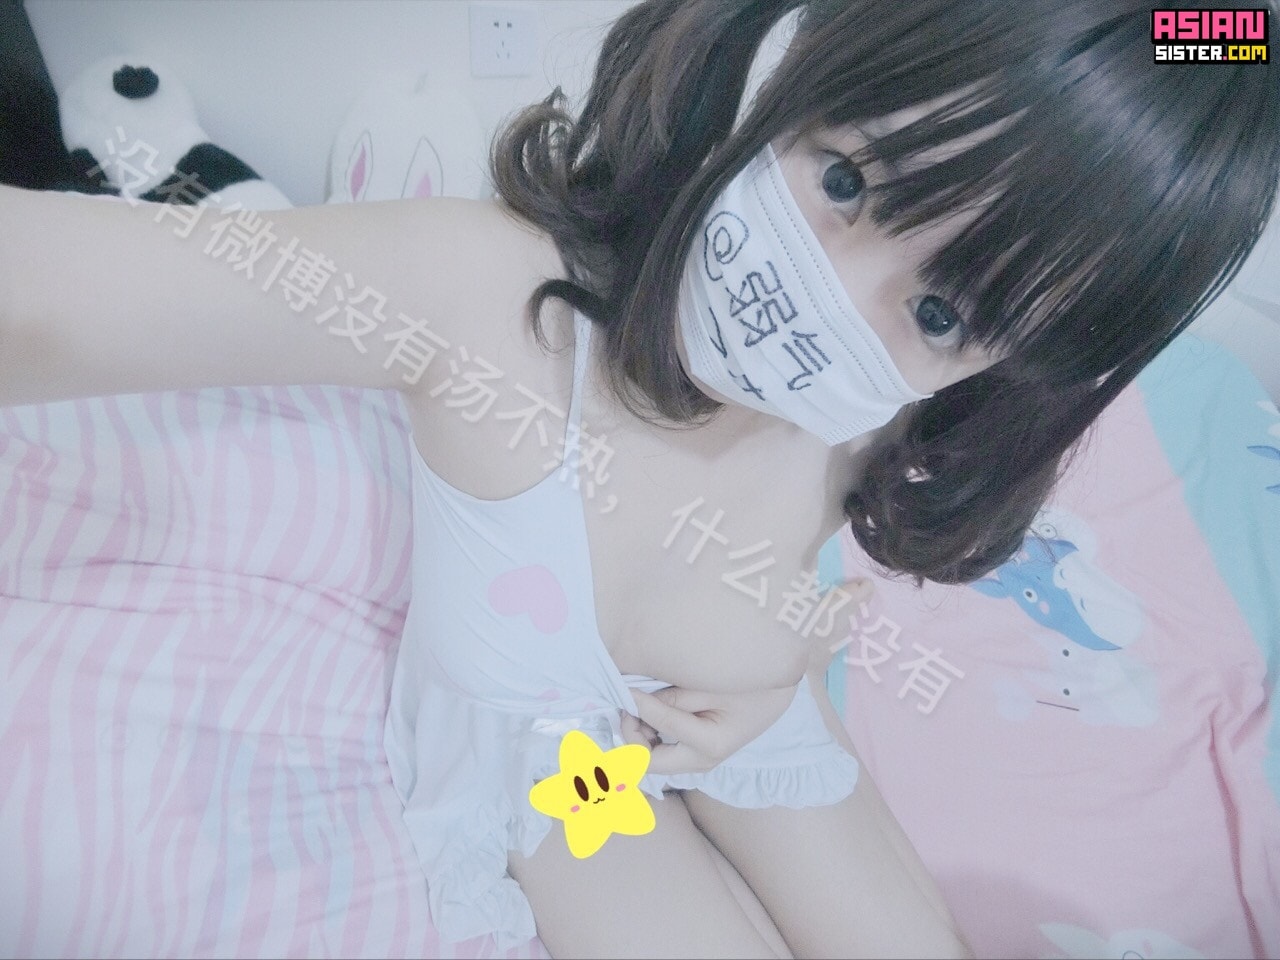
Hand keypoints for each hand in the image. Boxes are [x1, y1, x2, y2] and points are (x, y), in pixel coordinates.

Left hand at [622, 684, 796, 775]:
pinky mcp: (693, 756)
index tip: (624, 687)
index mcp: (709, 745)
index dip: (637, 705)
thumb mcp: (711, 686)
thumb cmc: (748, 688)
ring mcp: (696, 763)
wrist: (774, 699)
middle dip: (630, 736)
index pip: (660, 725)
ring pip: (651, 761)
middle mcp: (700, 762)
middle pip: (648, 763)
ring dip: (637, 738)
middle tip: (625, 707)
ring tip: (636, 707)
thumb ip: (675, 697)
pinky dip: (647, 736)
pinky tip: (648, 714)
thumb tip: (636, 700)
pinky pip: (661, 753)